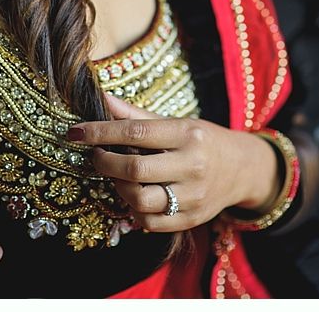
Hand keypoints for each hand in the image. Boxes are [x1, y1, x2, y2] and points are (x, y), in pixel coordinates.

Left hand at [67, 94, 277, 231]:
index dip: (99, 132)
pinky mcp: (193, 219)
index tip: (75, 133)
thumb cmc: (200, 140)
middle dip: (104, 163)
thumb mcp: (174, 121)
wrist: (243, 168)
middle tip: (96, 156)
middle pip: (135, 170)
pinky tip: (133, 196)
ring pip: (140, 200)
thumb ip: (134, 114)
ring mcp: (194, 196)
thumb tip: (99, 97)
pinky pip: (151, 222)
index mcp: (185, 134)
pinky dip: (134, 211)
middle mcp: (192, 166)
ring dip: (118, 188)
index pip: (133, 132)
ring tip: (116, 176)